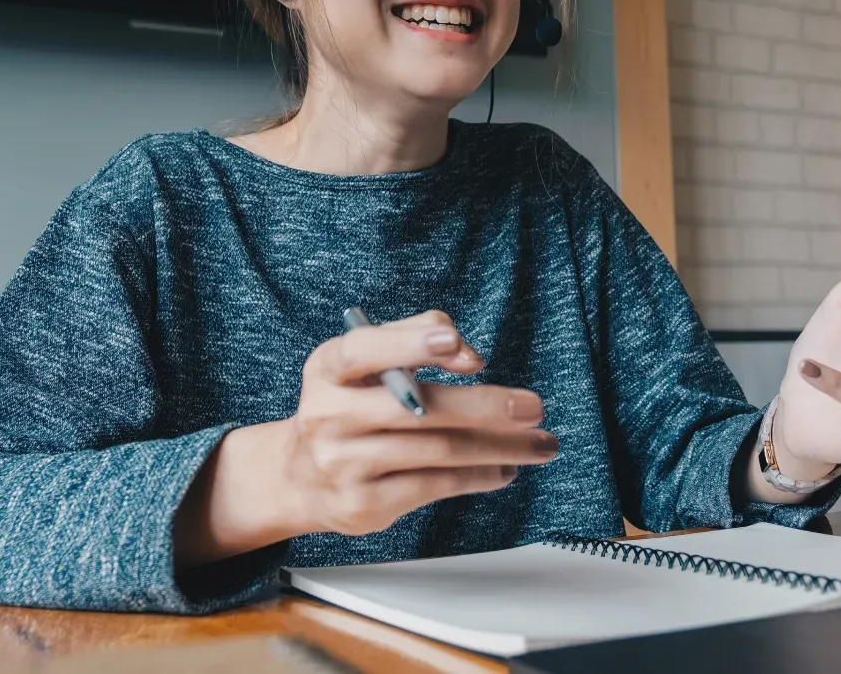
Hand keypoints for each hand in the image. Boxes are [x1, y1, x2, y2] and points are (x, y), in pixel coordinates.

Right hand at [177, 309, 558, 564]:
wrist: (301, 476)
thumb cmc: (350, 404)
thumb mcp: (366, 361)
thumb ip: (414, 336)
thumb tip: (466, 352)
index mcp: (328, 370)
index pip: (364, 350)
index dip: (410, 344)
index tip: (458, 345)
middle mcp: (329, 416)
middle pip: (417, 409)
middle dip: (484, 406)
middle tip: (533, 406)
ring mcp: (344, 464)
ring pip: (438, 451)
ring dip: (499, 447)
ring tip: (539, 442)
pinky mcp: (364, 504)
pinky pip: (434, 486)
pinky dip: (479, 476)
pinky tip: (506, 468)